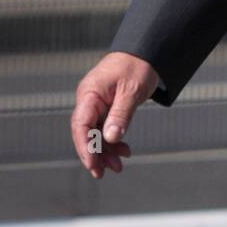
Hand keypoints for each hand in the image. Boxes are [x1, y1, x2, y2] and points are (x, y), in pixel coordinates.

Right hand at [70, 52, 159, 178]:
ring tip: (118, 167)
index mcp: (90, 94)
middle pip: (85, 133)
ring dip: (105, 151)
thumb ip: (120, 114)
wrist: (145, 52)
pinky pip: (105, 128)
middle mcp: (89, 101)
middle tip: (103, 173)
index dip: (85, 147)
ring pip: (96, 133)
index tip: (93, 165)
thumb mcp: (132, 91)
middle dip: (94, 154)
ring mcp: (97, 104)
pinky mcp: (106, 107)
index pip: (81, 125)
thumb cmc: (138, 67)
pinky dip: (114, 141)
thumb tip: (110, 139)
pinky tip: (124, 152)